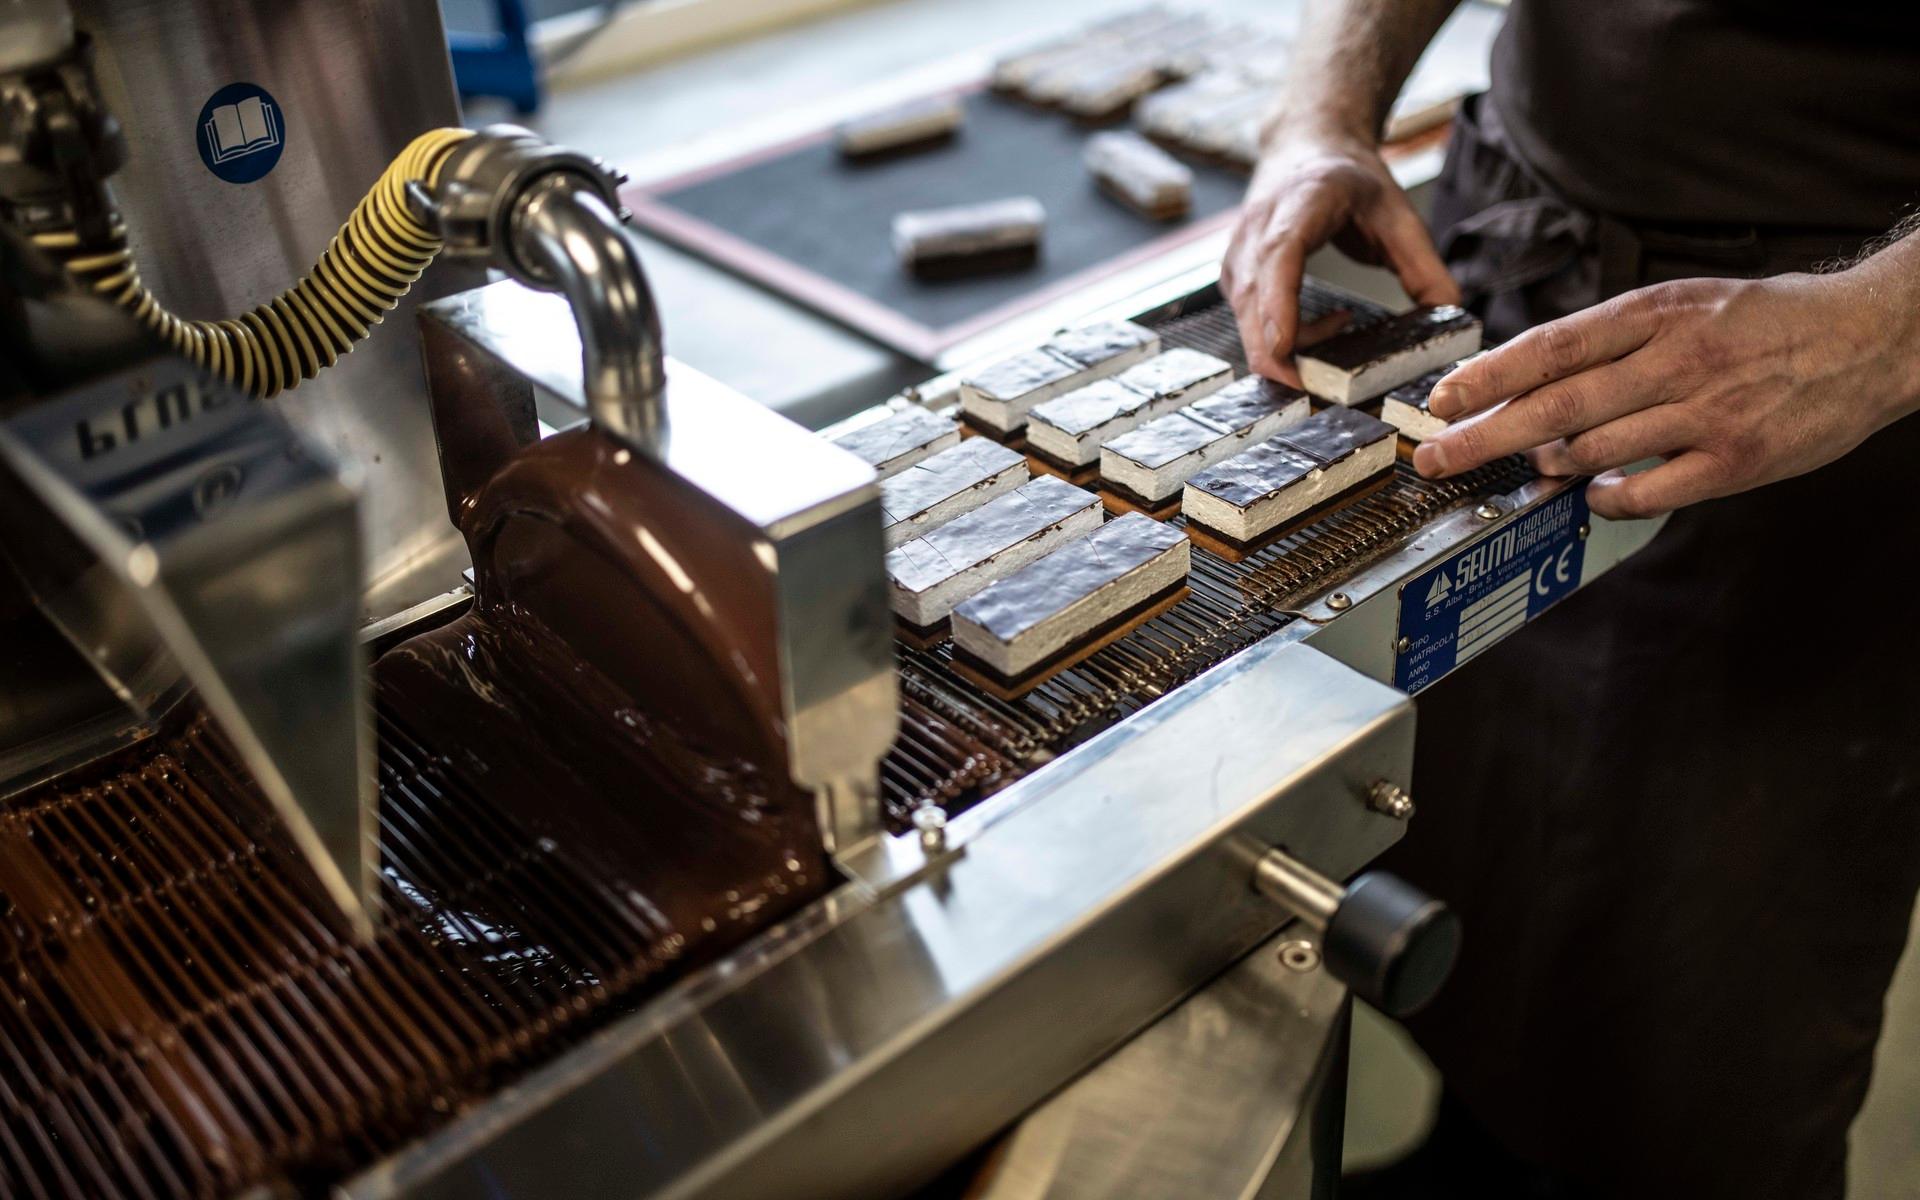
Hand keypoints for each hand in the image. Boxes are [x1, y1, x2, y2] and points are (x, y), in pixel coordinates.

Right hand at [1223, 125, 1459, 383]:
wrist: (1305, 145)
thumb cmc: (1346, 177)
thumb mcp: (1398, 211)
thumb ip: (1424, 265)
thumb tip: (1449, 314)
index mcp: (1299, 203)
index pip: (1278, 258)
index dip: (1278, 306)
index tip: (1286, 348)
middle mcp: (1256, 232)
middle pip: (1254, 306)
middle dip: (1282, 358)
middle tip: (1330, 391)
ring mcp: (1238, 259)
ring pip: (1248, 326)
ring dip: (1291, 353)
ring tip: (1343, 330)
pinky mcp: (1235, 281)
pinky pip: (1252, 327)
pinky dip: (1287, 343)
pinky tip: (1326, 327)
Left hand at [1411, 271, 1919, 519]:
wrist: (1867, 339)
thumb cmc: (1761, 323)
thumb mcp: (1684, 304)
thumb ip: (1611, 340)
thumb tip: (1526, 378)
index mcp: (1656, 313)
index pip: (1552, 347)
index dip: (1489, 377)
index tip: (1442, 400)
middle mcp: (1676, 359)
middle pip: (1557, 404)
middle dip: (1484, 435)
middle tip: (1436, 458)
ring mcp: (1706, 413)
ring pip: (1595, 448)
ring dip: (1550, 464)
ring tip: (1532, 466)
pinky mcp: (1735, 461)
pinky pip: (1649, 490)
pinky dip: (1608, 496)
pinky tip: (1594, 493)